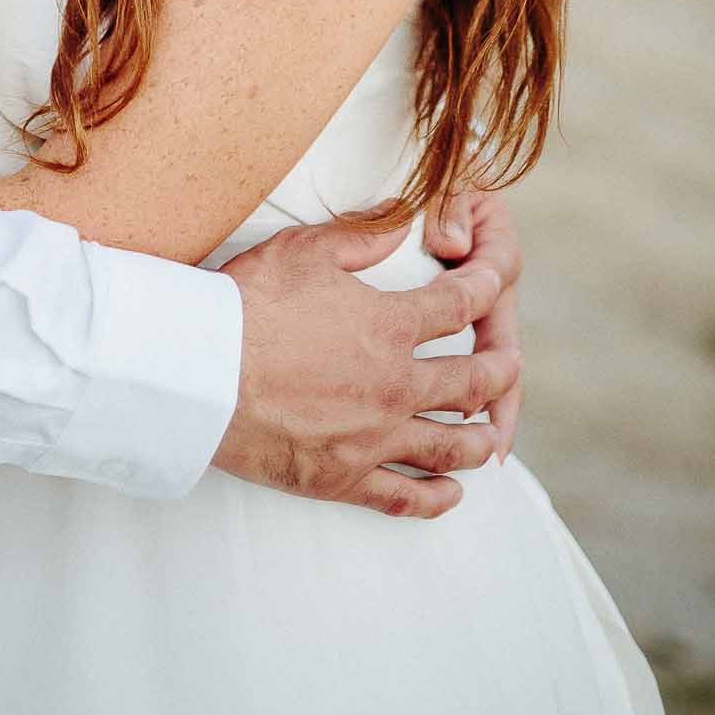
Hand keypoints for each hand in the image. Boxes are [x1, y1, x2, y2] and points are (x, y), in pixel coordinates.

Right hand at [212, 217, 513, 516]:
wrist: (202, 374)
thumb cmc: (248, 305)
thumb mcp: (305, 250)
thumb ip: (363, 235)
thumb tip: (406, 215)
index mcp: (389, 327)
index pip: (456, 306)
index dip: (481, 291)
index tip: (494, 284)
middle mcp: (394, 386)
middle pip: (468, 383)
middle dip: (497, 373)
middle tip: (512, 368)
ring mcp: (374, 438)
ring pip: (447, 447)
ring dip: (479, 440)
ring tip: (493, 437)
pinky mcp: (344, 477)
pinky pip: (403, 497)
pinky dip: (434, 499)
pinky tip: (452, 496)